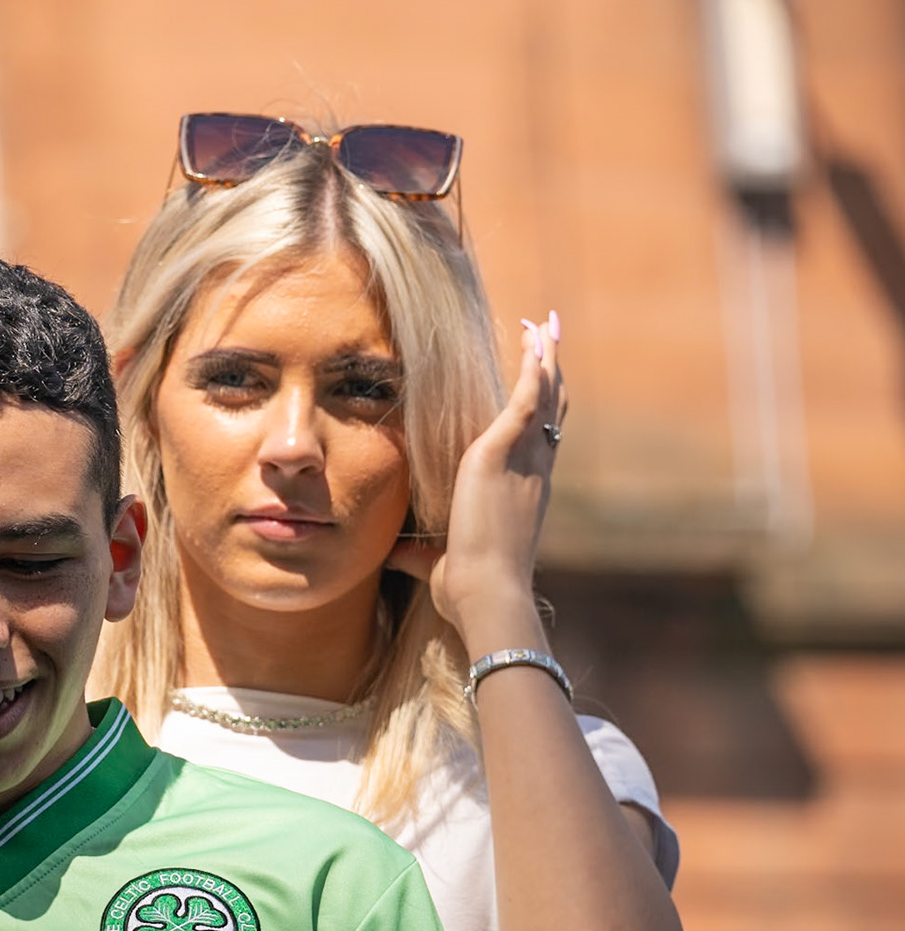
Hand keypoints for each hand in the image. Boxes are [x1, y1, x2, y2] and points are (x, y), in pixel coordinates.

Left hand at [386, 312, 565, 644]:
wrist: (486, 591)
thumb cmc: (468, 588)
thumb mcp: (439, 563)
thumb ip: (418, 553)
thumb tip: (395, 553)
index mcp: (523, 493)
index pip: (539, 441)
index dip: (541, 409)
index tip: (539, 383)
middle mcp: (534, 471)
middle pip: (551, 408)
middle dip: (551, 370)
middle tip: (551, 335)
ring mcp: (525, 460)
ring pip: (545, 395)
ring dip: (546, 357)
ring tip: (547, 324)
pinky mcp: (504, 451)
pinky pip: (527, 397)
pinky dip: (534, 367)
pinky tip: (535, 338)